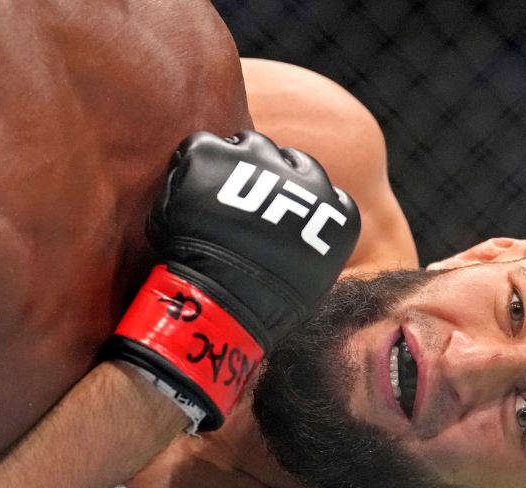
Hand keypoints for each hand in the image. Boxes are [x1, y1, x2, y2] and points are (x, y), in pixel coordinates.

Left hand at [106, 130, 360, 429]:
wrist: (217, 306)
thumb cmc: (262, 306)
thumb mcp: (309, 274)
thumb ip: (311, 238)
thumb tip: (298, 229)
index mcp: (336, 210)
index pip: (318, 184)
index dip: (290, 195)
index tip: (269, 212)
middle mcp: (306, 177)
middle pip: (288, 158)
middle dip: (265, 175)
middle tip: (239, 203)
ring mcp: (259, 162)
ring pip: (250, 143)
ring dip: (235, 162)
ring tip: (215, 195)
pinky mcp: (211, 157)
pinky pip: (201, 147)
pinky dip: (193, 165)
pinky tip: (188, 193)